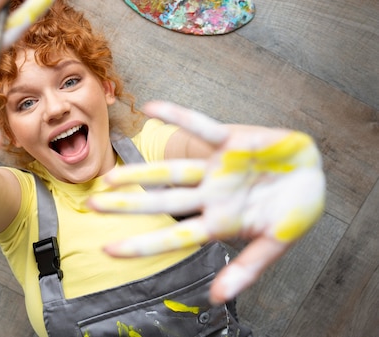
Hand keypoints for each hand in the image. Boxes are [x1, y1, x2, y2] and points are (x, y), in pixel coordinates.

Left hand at [88, 101, 324, 303]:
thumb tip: (218, 299)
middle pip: (162, 202)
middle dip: (128, 205)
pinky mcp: (231, 141)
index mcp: (219, 221)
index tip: (108, 250)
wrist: (316, 174)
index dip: (142, 243)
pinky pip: (201, 126)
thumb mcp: (275, 244)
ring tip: (109, 176)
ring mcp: (217, 168)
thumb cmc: (295, 209)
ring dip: (141, 172)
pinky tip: (150, 107)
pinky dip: (178, 116)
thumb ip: (247, 269)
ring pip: (172, 171)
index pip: (174, 236)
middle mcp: (210, 195)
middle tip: (91, 205)